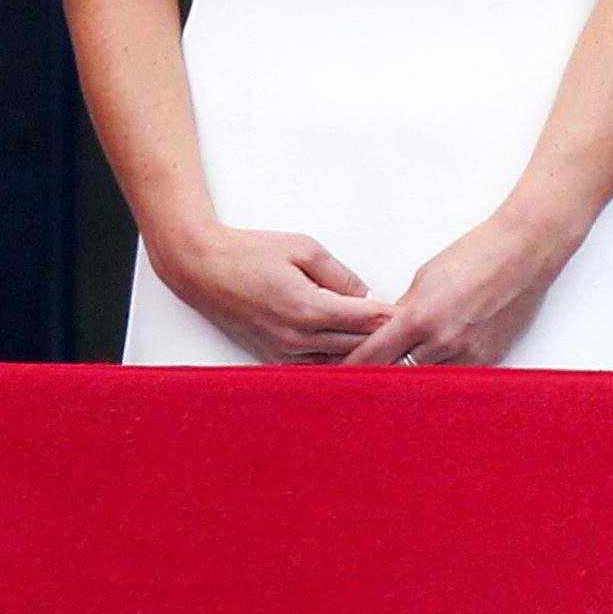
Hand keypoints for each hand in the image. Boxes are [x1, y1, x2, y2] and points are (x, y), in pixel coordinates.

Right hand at [147, 223, 388, 364]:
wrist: (202, 269)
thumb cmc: (248, 253)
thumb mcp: (303, 249)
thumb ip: (340, 275)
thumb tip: (366, 295)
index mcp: (309, 309)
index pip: (366, 321)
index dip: (391, 317)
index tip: (410, 314)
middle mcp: (298, 338)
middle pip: (357, 345)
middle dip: (381, 336)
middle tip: (407, 329)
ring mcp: (284, 352)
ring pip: (337, 360)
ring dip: (360, 351)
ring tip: (382, 341)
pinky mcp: (273, 357)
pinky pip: (315, 364)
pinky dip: (334, 358)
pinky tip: (347, 348)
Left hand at [340, 209, 581, 369]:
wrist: (524, 253)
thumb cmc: (476, 256)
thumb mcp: (425, 278)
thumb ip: (404, 310)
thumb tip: (386, 333)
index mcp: (420, 317)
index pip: (373, 356)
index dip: (351, 369)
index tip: (337, 375)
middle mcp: (443, 342)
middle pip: (396, 376)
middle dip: (378, 378)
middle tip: (362, 380)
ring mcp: (468, 355)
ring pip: (426, 382)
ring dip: (411, 378)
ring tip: (400, 374)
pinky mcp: (488, 361)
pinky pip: (455, 378)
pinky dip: (441, 375)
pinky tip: (434, 368)